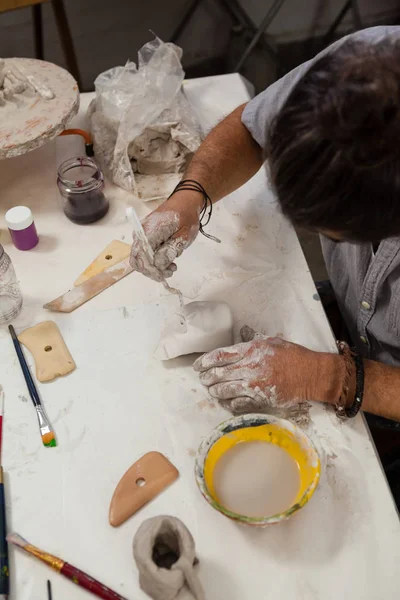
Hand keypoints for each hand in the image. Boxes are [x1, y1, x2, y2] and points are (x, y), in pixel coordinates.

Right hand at [130, 191, 201, 280]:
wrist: (184, 202)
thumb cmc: (186, 216)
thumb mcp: (184, 235)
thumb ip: (170, 250)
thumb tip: (158, 265)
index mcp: (149, 231)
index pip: (141, 256)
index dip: (151, 269)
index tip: (163, 275)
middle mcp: (141, 233)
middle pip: (138, 259)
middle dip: (152, 271)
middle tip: (170, 271)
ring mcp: (142, 235)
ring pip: (141, 258)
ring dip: (155, 267)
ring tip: (172, 266)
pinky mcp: (145, 237)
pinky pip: (145, 253)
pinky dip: (155, 261)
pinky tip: (168, 261)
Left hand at [193, 326, 343, 413]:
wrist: (310, 374)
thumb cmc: (292, 355)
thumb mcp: (270, 341)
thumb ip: (252, 340)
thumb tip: (241, 333)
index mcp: (250, 351)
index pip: (220, 356)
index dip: (205, 361)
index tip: (198, 366)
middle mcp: (250, 367)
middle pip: (219, 374)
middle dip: (207, 377)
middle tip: (202, 379)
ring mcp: (254, 385)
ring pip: (225, 390)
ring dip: (215, 390)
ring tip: (212, 390)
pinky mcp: (260, 400)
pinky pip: (238, 403)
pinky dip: (228, 403)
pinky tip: (225, 401)